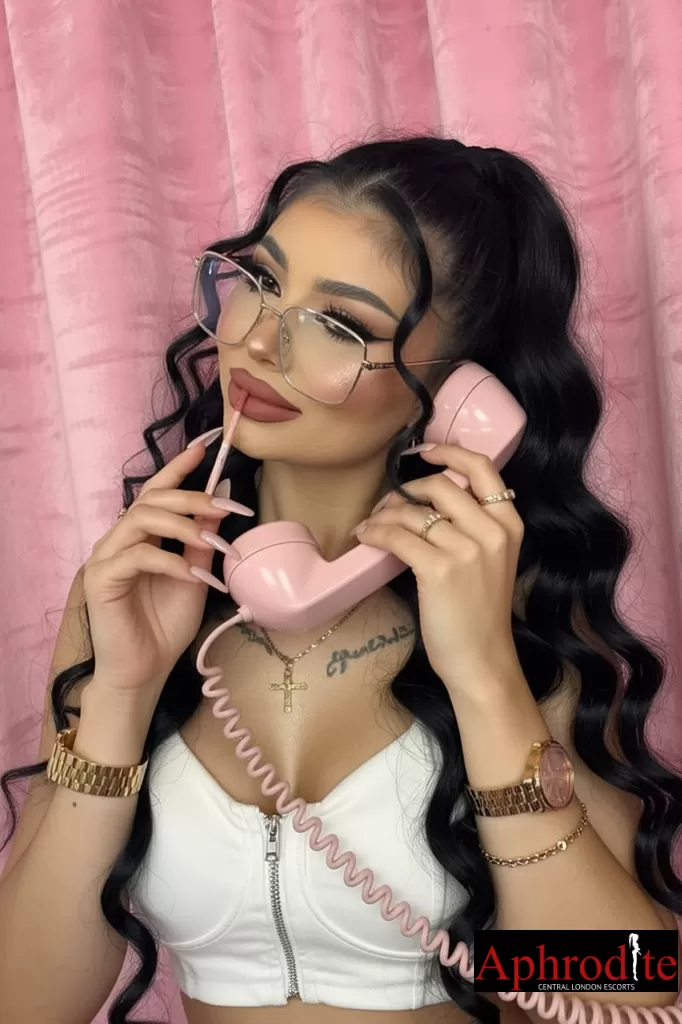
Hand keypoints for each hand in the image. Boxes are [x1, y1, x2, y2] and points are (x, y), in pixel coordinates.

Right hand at [82, 441, 252, 698]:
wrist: (144, 671)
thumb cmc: (166, 625)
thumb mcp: (196, 574)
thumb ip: (204, 539)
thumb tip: (223, 498)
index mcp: (140, 536)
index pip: (157, 492)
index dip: (178, 468)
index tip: (206, 448)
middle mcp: (119, 540)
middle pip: (152, 500)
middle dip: (193, 498)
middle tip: (227, 506)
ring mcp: (106, 557)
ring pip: (142, 520)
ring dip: (184, 526)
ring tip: (213, 544)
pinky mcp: (101, 579)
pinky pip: (137, 556)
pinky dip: (170, 560)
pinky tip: (193, 574)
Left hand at [351, 444, 524, 698]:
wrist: (482, 659)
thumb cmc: (480, 613)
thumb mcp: (492, 560)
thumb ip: (474, 526)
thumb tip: (426, 500)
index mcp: (509, 524)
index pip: (482, 468)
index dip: (450, 451)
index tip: (423, 452)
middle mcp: (491, 531)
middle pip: (440, 485)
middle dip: (406, 489)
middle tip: (387, 503)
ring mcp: (466, 549)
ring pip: (413, 512)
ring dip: (384, 514)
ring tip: (371, 525)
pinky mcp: (439, 569)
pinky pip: (397, 536)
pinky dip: (375, 532)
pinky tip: (366, 537)